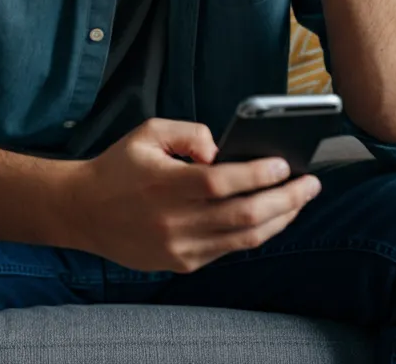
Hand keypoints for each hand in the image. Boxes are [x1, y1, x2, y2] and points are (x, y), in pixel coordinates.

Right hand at [62, 118, 321, 273]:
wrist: (84, 210)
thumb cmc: (118, 166)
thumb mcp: (147, 132)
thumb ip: (189, 133)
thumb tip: (222, 152)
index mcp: (165, 183)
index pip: (224, 181)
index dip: (259, 174)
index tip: (285, 163)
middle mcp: (175, 219)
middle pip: (245, 213)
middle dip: (286, 199)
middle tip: (311, 184)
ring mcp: (181, 246)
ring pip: (244, 237)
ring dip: (279, 219)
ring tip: (298, 201)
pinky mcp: (182, 263)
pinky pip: (228, 249)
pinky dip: (254, 233)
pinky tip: (269, 217)